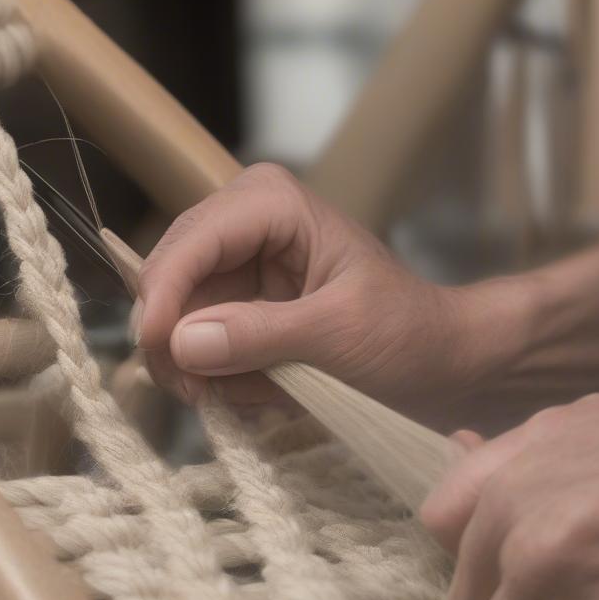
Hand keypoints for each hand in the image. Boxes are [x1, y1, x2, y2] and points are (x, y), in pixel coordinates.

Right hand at [134, 164, 486, 424]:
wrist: (439, 362)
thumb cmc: (407, 333)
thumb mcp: (339, 335)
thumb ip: (261, 335)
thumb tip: (182, 342)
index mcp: (270, 204)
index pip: (193, 243)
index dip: (165, 296)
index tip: (159, 350)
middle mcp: (242, 227)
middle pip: (169, 279)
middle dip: (178, 341)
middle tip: (200, 395)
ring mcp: (236, 271)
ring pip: (176, 321)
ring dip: (202, 370)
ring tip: (255, 395)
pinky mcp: (239, 311)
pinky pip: (199, 348)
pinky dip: (220, 379)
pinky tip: (265, 393)